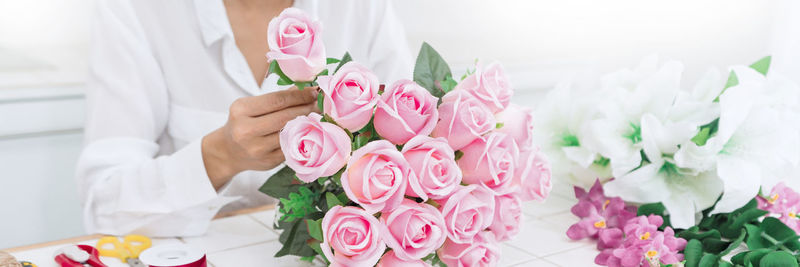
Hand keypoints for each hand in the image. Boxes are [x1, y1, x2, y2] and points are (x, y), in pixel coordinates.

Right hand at [202, 87, 318, 189]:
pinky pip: (290, 147)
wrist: (229, 151)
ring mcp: (257, 148)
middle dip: (307, 108)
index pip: (277, 100)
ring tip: (319, 116)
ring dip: (308, 123)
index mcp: (241, 110)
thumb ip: (277, 98)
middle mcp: (246, 130)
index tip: (314, 91)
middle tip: (322, 103)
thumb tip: (305, 88)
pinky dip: (303, 138)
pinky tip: (311, 131)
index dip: (299, 95)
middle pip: (285, 117)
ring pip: (290, 133)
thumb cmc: (244, 123)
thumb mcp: (252, 106)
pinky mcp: (268, 161)